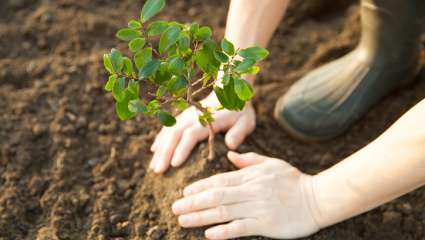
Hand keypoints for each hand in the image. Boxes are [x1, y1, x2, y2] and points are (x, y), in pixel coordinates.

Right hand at [150, 94, 255, 172]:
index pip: (191, 135)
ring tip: (153, 167)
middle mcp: (193, 117)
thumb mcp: (246, 121)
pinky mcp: (183, 117)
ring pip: (169, 132)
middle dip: (165, 153)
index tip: (174, 164)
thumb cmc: (239, 111)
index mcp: (207, 120)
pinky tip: (154, 151)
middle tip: (158, 171)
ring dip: (160, 149)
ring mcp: (186, 116)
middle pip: (175, 134)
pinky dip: (160, 139)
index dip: (182, 149)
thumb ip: (238, 133)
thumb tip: (230, 145)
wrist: (230, 91)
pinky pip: (168, 127)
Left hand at [172, 151, 319, 239]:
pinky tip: (208, 234)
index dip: (200, 187)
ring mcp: (258, 208)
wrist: (318, 198)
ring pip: (224, 212)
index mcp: (251, 176)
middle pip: (216, 196)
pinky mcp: (266, 224)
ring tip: (183, 221)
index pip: (219, 180)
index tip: (184, 192)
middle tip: (175, 208)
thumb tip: (230, 155)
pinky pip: (241, 228)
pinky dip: (223, 231)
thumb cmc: (293, 180)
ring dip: (201, 217)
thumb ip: (249, 160)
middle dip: (193, 202)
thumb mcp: (271, 163)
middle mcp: (251, 191)